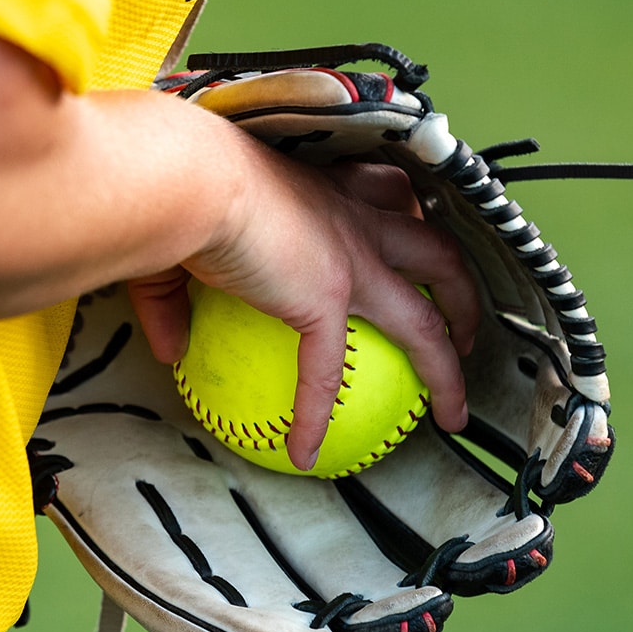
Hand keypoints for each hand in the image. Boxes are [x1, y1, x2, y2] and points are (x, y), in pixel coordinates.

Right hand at [128, 155, 479, 471]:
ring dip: (448, 360)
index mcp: (325, 191)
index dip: (409, 214)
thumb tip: (168, 350)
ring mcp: (348, 261)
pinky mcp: (324, 299)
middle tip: (464, 322)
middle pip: (435, 250)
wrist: (191, 179)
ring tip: (451, 406)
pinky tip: (304, 452)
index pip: (386, 194)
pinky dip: (317, 416)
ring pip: (425, 315)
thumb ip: (177, 297)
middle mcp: (351, 221)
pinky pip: (327, 374)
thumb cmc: (185, 186)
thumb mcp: (185, 240)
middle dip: (460, 287)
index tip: (413, 232)